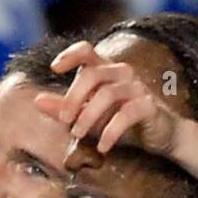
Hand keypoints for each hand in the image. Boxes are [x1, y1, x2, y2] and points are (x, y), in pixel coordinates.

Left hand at [33, 41, 181, 159]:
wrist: (160, 135)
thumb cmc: (120, 122)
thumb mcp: (88, 115)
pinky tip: (103, 147)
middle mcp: (122, 73)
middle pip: (92, 74)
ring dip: (88, 117)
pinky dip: (111, 132)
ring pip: (107, 94)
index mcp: (105, 70)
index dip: (70, 54)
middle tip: (64, 121)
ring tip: (79, 135)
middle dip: (73, 98)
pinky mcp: (148, 106)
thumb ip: (64, 107)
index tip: (54, 68)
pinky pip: (126, 115)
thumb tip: (37, 101)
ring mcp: (136, 88)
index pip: (87, 51)